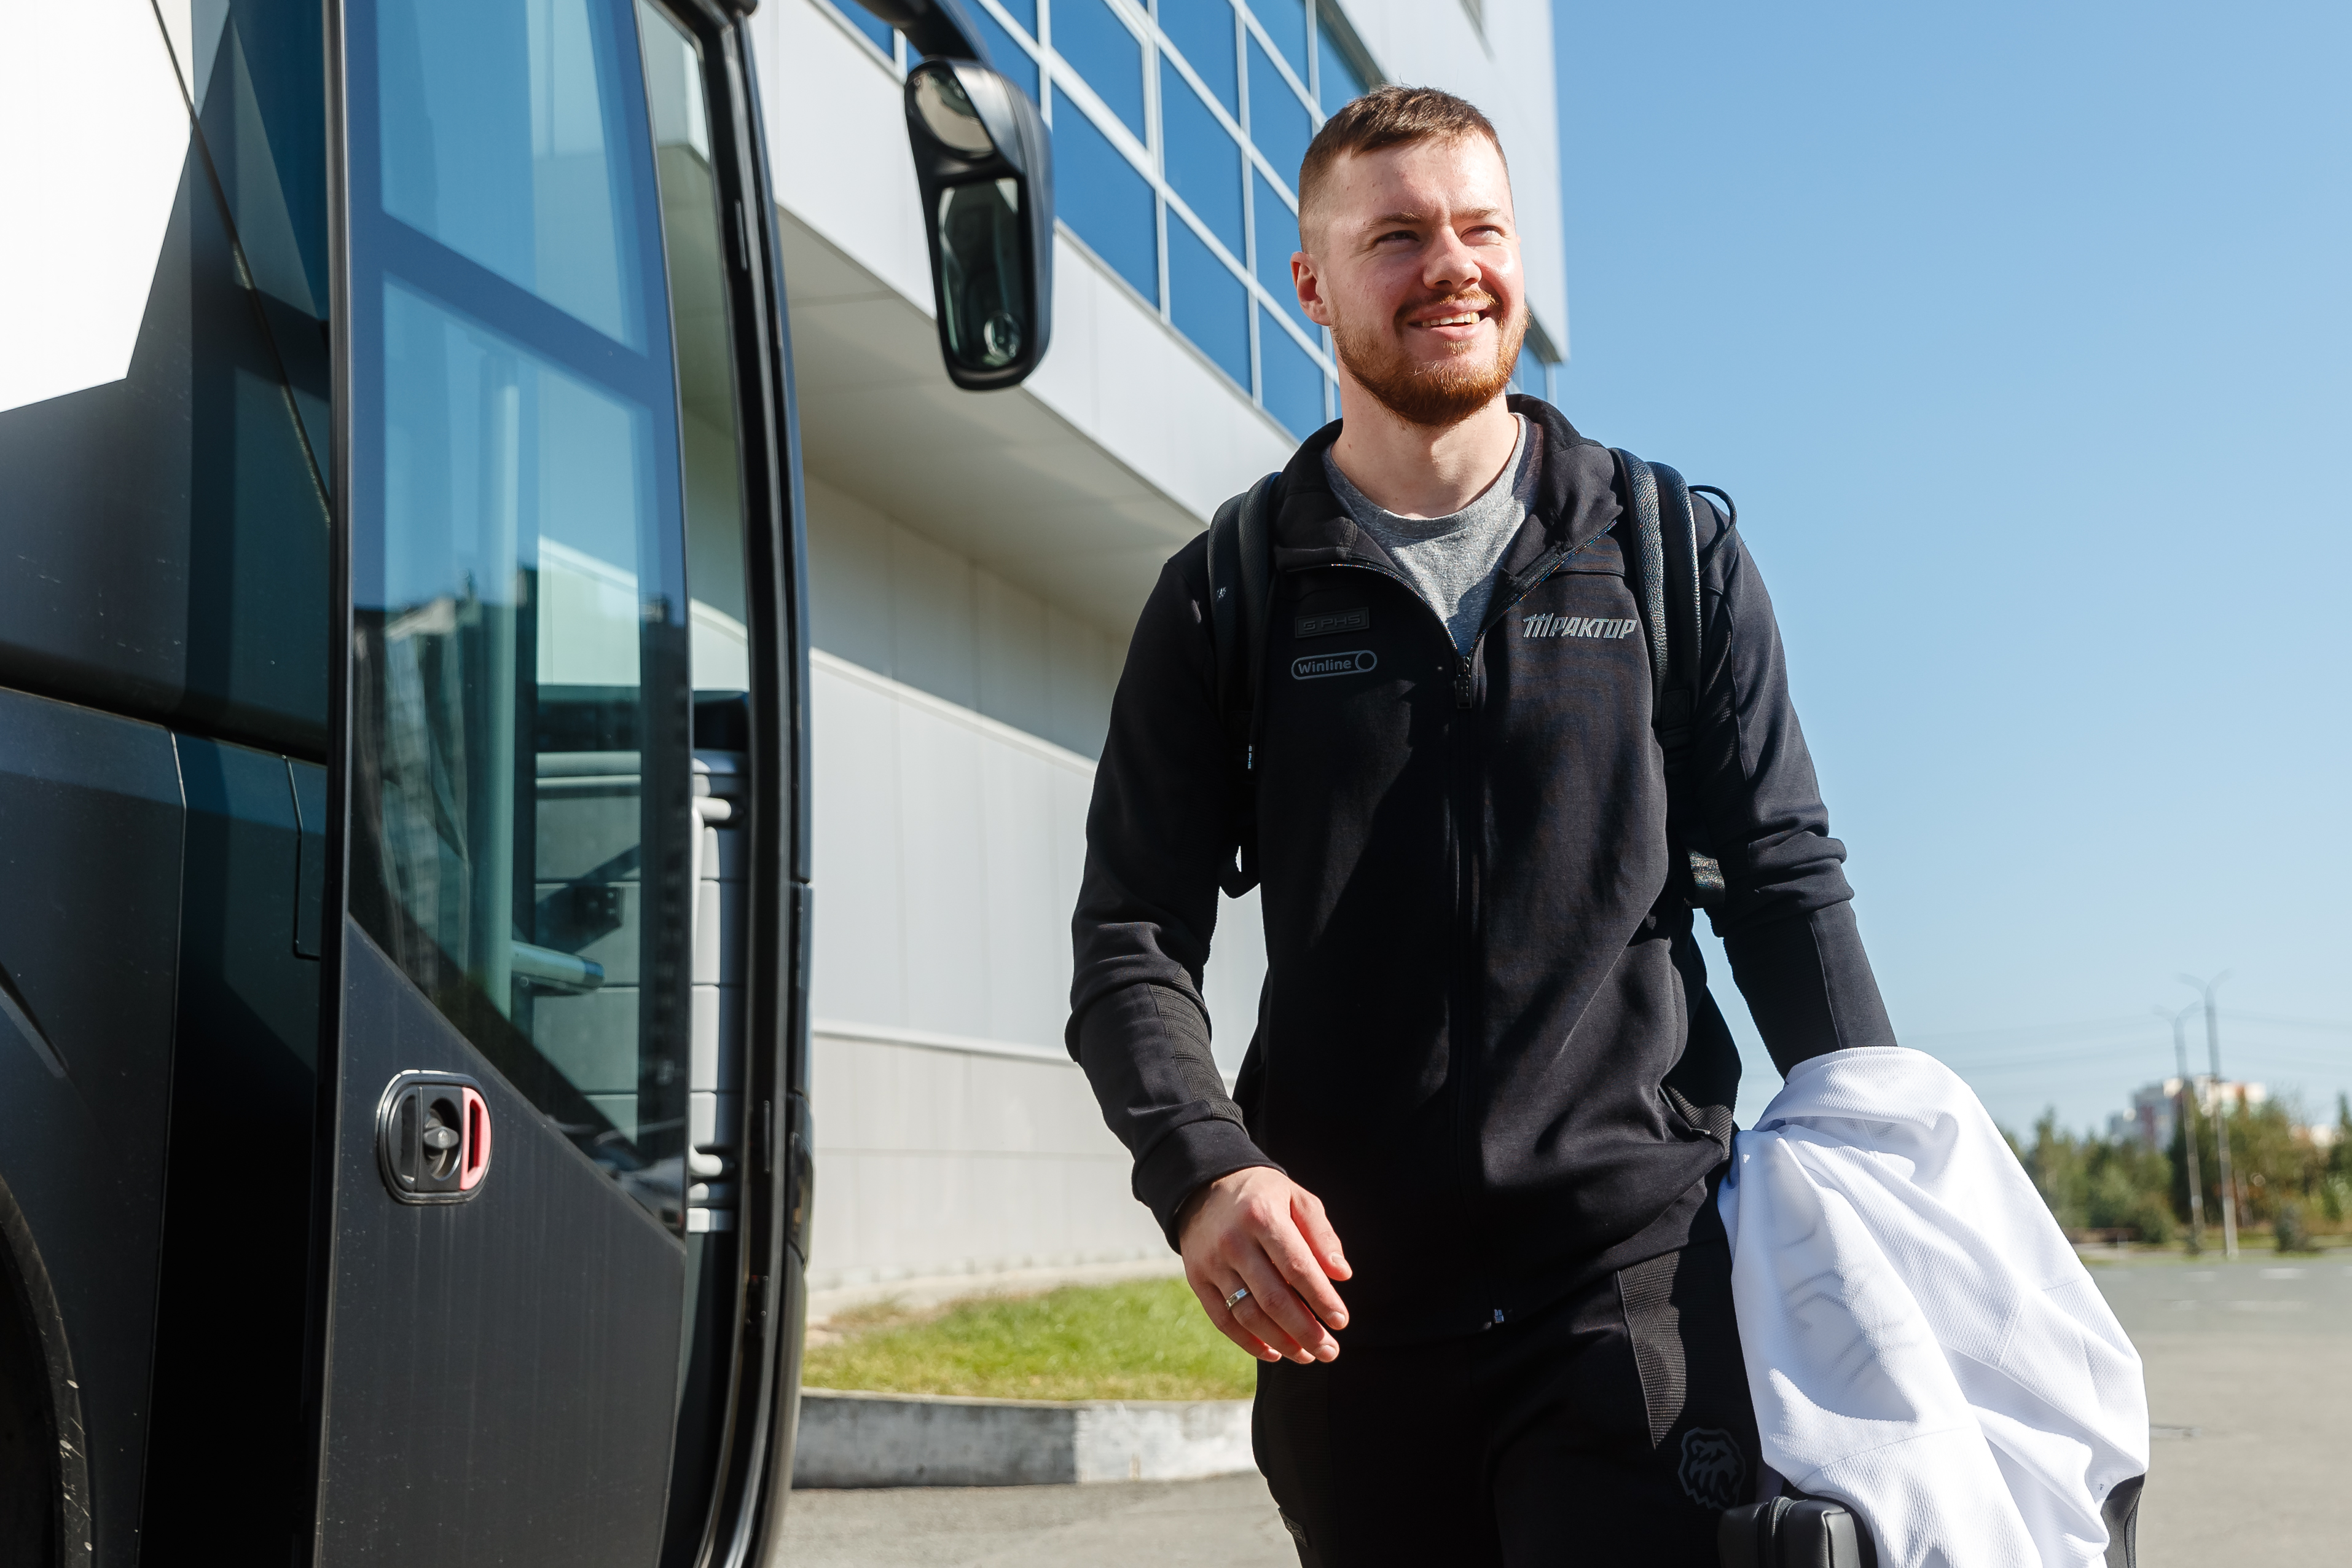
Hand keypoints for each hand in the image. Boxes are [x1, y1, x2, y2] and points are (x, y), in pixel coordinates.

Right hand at [1177, 1167, 1351, 1363]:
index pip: (1296, 1266)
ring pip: (1248, 1315)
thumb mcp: (1297, 1199)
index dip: (1321, 1298)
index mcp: (1262, 1216)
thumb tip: (1341, 1275)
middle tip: (1330, 1351)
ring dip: (1281, 1342)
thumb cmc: (1264, 1196)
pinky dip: (1249, 1343)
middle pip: (1272, 1298)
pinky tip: (1274, 1353)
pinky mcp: (1197, 1279)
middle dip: (1305, 1331)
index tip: (1341, 1322)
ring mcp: (1211, 1263)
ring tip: (1307, 1355)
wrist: (1205, 1186)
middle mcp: (1233, 1241)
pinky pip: (1223, 1320)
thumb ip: (1321, 1235)